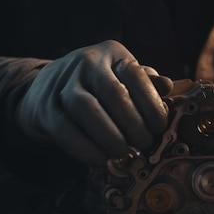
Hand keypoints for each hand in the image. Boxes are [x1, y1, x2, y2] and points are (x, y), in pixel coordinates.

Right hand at [16, 40, 171, 166]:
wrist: (48, 87)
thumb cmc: (100, 86)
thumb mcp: (125, 78)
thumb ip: (147, 84)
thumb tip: (167, 86)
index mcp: (113, 54)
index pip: (136, 74)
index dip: (151, 103)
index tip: (159, 127)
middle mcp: (87, 62)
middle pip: (112, 93)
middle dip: (132, 124)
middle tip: (143, 145)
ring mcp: (62, 82)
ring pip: (85, 108)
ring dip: (108, 136)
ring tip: (123, 153)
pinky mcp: (45, 106)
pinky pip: (64, 128)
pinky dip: (84, 148)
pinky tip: (100, 160)